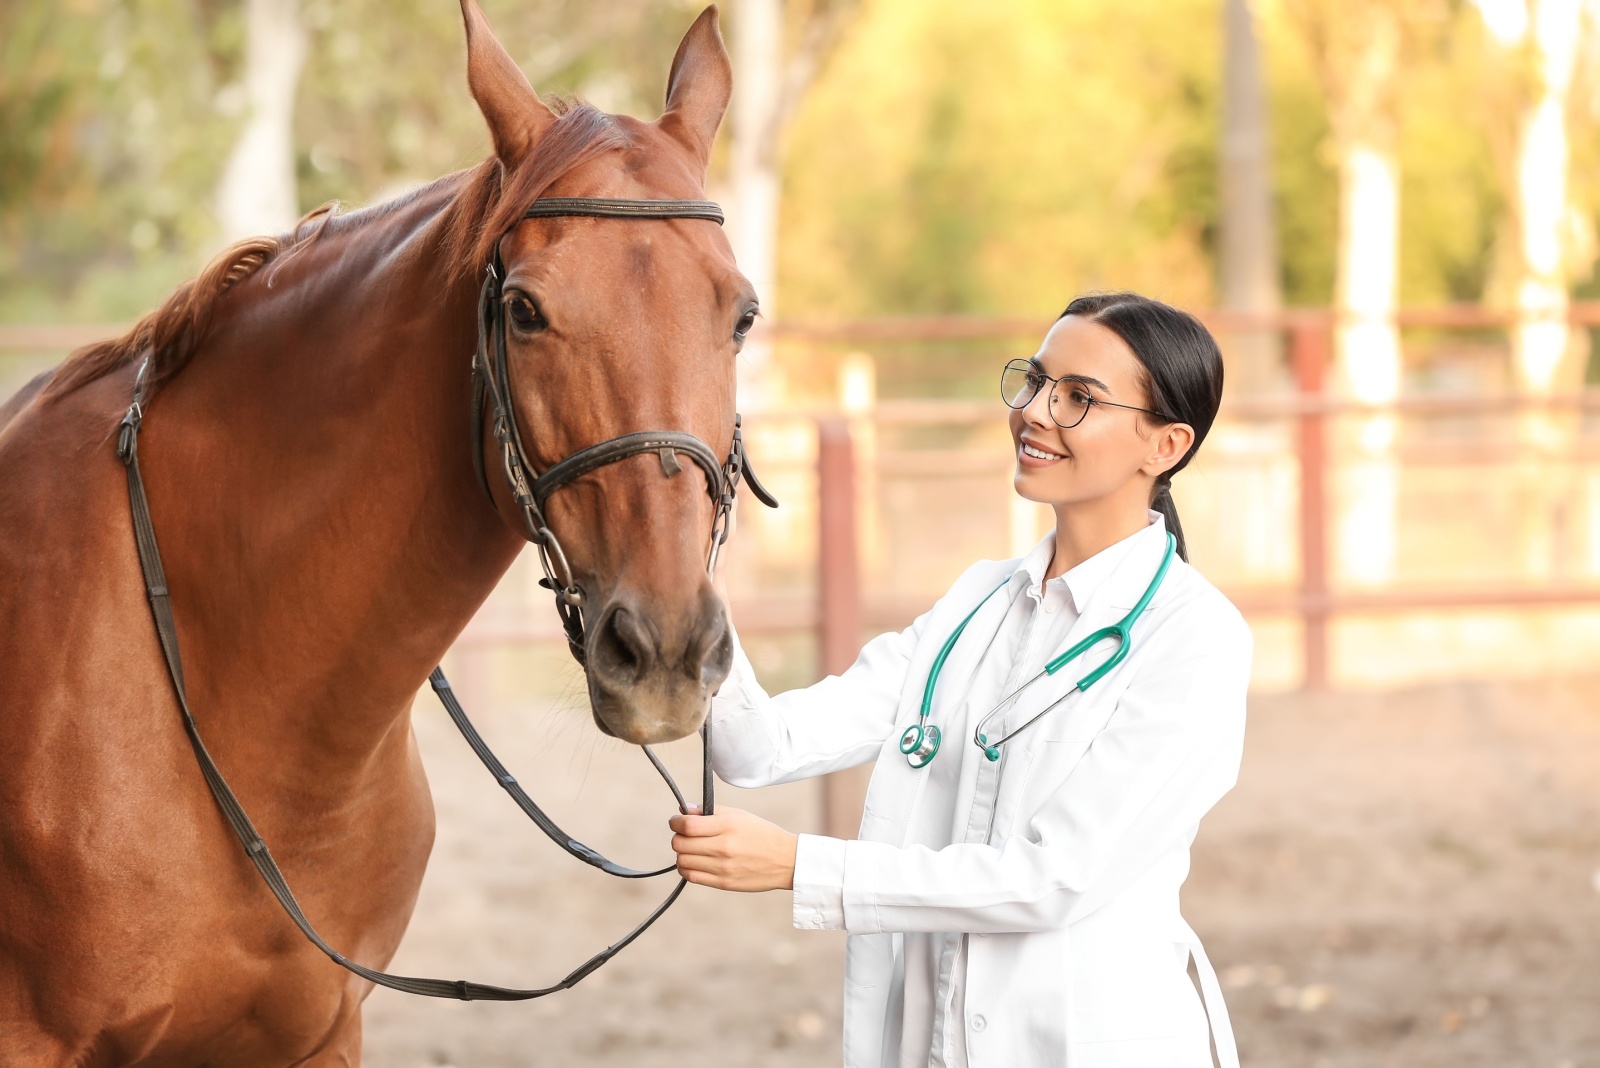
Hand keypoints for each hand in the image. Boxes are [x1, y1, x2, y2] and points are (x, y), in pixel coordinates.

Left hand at [669, 805, 796, 891]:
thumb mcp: (740, 815)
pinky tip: (695, 862)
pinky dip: (687, 869)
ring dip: (682, 854)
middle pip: (680, 844)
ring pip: (682, 862)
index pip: (688, 825)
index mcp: (728, 826)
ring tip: (691, 849)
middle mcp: (724, 847)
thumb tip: (684, 810)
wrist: (786, 861)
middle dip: (678, 837)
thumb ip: (711, 811)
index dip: (676, 822)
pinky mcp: (723, 883)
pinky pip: (692, 877)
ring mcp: (723, 868)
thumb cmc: (763, 834)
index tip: (676, 821)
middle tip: (685, 835)